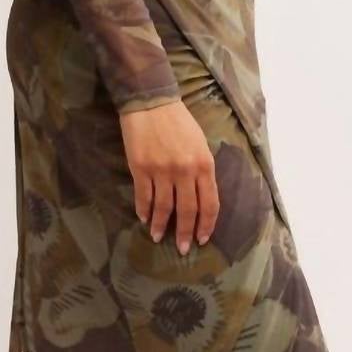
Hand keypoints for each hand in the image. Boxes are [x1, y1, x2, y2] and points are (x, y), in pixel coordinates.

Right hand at [119, 99, 219, 253]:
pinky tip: (144, 218)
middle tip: (181, 249)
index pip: (209, 204)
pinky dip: (143, 210)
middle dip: (184, 233)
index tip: (201, 239)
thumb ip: (202, 171)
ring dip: (160, 226)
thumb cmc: (179, 122)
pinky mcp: (141, 168)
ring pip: (163, 208)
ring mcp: (162, 171)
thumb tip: (198, 198)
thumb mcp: (200, 144)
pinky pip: (144, 197)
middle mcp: (185, 171)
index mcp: (204, 165)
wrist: (151, 103)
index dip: (206, 225)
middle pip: (187, 211)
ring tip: (157, 237)